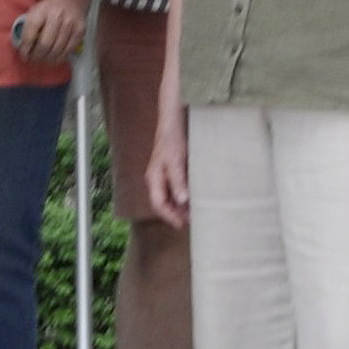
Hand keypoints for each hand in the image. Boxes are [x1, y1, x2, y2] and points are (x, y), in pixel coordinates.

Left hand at [12, 0, 85, 66]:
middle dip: (37, 56)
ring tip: (42, 60)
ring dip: (47, 59)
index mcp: (42, 10)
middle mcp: (57, 16)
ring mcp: (70, 23)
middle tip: (33, 59)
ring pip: (57, 50)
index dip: (26, 47)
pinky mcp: (80, 31)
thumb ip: (28, 28)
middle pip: (45, 44)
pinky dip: (59, 58)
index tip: (24, 55)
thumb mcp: (34, 12)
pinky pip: (68, 51)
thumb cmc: (48, 9)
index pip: (31, 32)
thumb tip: (23, 48)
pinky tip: (54, 58)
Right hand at [146, 112, 190, 229]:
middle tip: (191, 222)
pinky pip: (176, 190)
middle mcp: (157, 180)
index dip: (169, 216)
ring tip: (194, 214)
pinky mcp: (172, 172)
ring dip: (180, 207)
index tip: (182, 224)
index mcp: (154, 179)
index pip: (158, 204)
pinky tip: (194, 199)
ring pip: (170, 198)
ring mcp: (163, 177)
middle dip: (175, 214)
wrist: (172, 124)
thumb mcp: (176, 162)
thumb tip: (182, 201)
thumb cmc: (172, 141)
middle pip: (163, 203)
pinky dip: (183, 197)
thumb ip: (178, 181)